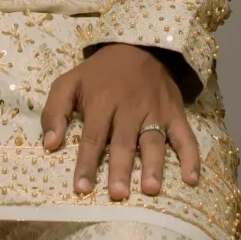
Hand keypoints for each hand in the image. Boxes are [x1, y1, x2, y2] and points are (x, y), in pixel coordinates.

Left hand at [41, 43, 198, 200]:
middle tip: (117, 194)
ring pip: (154, 141)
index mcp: (102, 100)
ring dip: (154, 165)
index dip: (86, 163)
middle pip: (124, 142)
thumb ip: (54, 111)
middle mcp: (130, 107)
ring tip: (151, 189)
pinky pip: (186, 136)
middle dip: (120, 168)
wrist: (139, 46)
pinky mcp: (175, 113)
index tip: (82, 188)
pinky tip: (191, 179)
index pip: (93, 136)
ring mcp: (155, 111)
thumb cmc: (99, 73)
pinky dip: (191, 157)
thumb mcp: (69, 82)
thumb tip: (49, 145)